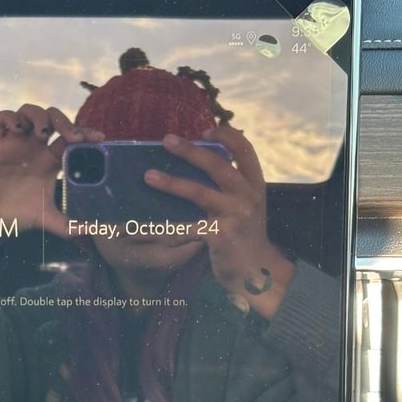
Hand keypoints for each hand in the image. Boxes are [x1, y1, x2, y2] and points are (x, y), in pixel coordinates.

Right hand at [0, 104, 103, 270]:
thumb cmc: (17, 217)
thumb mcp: (47, 220)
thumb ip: (70, 226)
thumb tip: (97, 233)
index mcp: (49, 161)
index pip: (70, 138)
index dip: (84, 132)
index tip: (99, 138)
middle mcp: (33, 147)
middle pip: (52, 119)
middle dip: (64, 121)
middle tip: (71, 135)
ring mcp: (13, 143)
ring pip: (28, 112)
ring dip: (39, 116)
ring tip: (42, 134)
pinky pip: (1, 117)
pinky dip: (11, 118)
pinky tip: (17, 130)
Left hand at [143, 126, 294, 318]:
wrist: (257, 272)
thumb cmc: (245, 236)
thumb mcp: (247, 206)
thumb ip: (232, 187)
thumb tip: (199, 163)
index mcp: (255, 184)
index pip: (246, 150)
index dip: (227, 136)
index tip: (206, 129)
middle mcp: (248, 196)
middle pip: (217, 165)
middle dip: (190, 150)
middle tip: (166, 140)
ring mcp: (235, 216)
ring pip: (199, 192)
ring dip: (171, 182)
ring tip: (148, 176)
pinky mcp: (220, 236)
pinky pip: (187, 226)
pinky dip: (165, 226)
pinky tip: (144, 224)